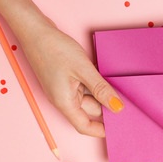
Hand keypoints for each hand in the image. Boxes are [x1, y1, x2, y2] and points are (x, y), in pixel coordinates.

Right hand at [0, 0, 122, 136]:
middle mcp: (63, 99)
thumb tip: (117, 107)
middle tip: (127, 106)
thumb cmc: (54, 49)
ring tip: (121, 91)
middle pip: (88, 112)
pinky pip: (83, 88)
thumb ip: (101, 89)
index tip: (119, 128)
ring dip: (102, 96)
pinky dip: (95, 86)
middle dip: (106, 110)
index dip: (101, 131)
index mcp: (64, 103)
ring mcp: (63, 89)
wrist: (35, 30)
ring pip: (87, 98)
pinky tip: (106, 79)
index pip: (84, 126)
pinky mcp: (64, 79)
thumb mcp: (83, 69)